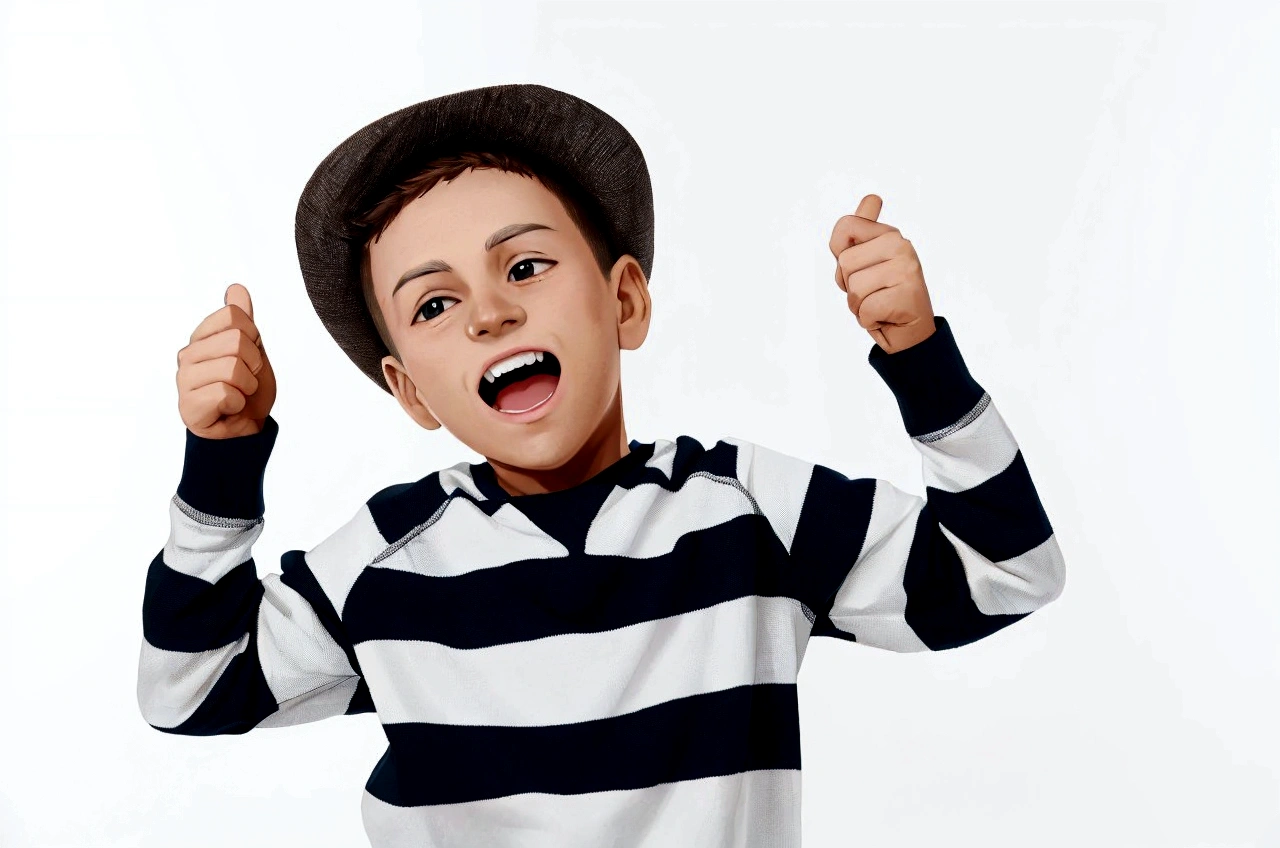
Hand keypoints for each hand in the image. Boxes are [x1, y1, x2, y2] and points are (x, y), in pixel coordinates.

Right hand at [176, 283, 276, 437]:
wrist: (246, 429)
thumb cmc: (247, 391)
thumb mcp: (253, 350)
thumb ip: (243, 320)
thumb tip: (236, 289)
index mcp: (202, 338)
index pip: (234, 316)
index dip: (253, 338)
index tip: (249, 357)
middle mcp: (188, 355)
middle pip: (236, 341)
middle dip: (253, 365)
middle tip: (245, 380)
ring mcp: (184, 380)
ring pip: (232, 367)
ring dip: (247, 386)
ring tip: (238, 395)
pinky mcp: (188, 406)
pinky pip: (226, 393)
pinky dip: (237, 404)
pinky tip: (228, 408)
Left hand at [829, 194, 935, 353]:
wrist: (909, 333)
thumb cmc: (882, 296)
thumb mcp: (866, 263)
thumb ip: (859, 233)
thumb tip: (872, 198)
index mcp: (889, 234)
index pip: (844, 226)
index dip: (841, 256)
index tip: (861, 268)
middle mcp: (901, 245)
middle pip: (845, 263)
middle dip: (849, 286)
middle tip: (872, 293)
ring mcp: (907, 269)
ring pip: (854, 288)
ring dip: (859, 306)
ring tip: (879, 305)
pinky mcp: (907, 295)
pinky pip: (865, 309)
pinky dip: (869, 321)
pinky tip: (886, 317)